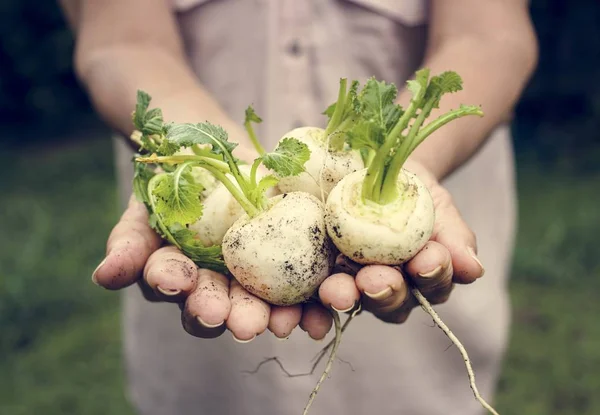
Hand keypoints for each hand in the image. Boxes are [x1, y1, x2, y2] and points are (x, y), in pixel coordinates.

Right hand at [92, 194, 336, 341]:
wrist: (213, 154)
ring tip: (289, 321)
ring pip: (274, 303)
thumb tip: (104, 277)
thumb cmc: (172, 186)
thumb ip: (128, 245)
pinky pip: (310, 280)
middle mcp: (227, 287)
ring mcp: (263, 274)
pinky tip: (326, 307)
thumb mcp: (144, 209)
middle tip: (246, 324)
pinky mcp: (297, 255)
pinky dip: (318, 297)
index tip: (184, 287)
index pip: (189, 300)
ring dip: (283, 316)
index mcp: (190, 284)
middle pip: (234, 311)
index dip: (189, 298)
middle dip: (240, 317)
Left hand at [317, 158, 484, 323]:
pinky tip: (309, 298)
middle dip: (386, 292)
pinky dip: (312, 302)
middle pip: (394, 303)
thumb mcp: (437, 203)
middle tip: (375, 280)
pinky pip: (319, 292)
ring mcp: (357, 284)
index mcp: (425, 275)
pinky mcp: (324, 275)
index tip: (425, 260)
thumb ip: (454, 236)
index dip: (432, 276)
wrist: (374, 169)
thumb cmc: (413, 188)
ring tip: (338, 290)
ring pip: (356, 301)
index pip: (433, 284)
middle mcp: (393, 288)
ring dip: (347, 297)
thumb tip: (474, 269)